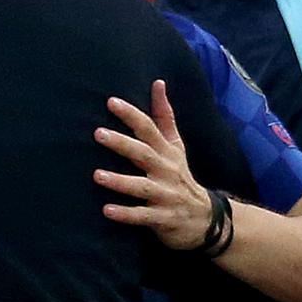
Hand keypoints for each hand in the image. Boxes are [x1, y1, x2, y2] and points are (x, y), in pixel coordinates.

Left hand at [94, 80, 215, 251]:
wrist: (204, 218)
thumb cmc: (180, 176)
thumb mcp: (176, 146)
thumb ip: (164, 116)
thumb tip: (158, 82)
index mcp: (166, 151)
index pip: (149, 128)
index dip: (131, 115)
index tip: (111, 102)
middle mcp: (166, 170)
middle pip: (143, 153)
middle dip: (122, 143)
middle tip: (98, 133)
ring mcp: (165, 195)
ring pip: (141, 186)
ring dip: (120, 181)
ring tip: (96, 175)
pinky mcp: (163, 218)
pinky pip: (143, 216)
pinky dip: (126, 214)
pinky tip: (106, 210)